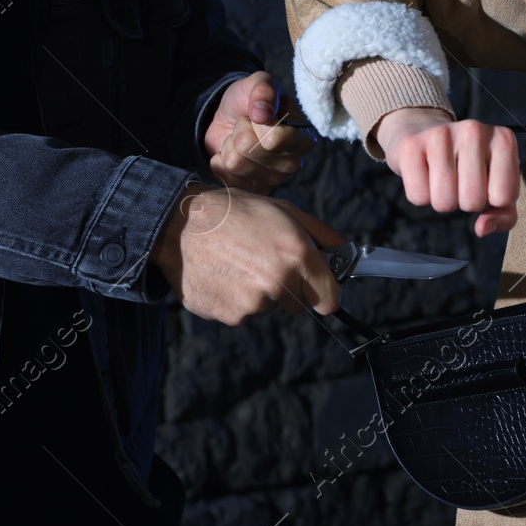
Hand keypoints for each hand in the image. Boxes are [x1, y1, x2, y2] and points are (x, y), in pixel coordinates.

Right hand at [151, 183, 344, 324]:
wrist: (180, 225)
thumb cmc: (235, 211)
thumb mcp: (283, 210)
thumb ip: (320, 233)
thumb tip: (345, 251)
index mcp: (297, 255)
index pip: (329, 300)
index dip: (324, 293)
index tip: (316, 288)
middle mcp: (279, 283)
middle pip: (299, 305)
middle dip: (289, 288)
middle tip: (265, 262)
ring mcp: (253, 303)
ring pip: (269, 307)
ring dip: (260, 293)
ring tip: (238, 263)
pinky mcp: (230, 316)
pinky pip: (243, 313)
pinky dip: (236, 299)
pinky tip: (223, 275)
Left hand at [204, 71, 317, 193]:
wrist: (229, 119)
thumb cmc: (249, 101)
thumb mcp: (256, 84)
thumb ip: (263, 89)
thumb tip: (262, 113)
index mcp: (304, 136)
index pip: (273, 138)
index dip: (256, 122)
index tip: (258, 115)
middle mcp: (294, 162)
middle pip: (252, 151)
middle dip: (240, 132)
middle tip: (245, 126)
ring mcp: (274, 180)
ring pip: (236, 163)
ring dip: (229, 145)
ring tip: (238, 139)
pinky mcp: (253, 191)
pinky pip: (224, 177)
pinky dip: (220, 161)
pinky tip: (230, 154)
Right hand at [372, 106, 519, 236]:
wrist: (424, 133)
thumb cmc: (468, 166)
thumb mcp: (496, 188)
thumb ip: (503, 216)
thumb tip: (482, 228)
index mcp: (503, 140)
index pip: (504, 197)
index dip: (492, 201)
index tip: (484, 183)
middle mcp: (474, 131)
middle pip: (473, 201)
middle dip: (465, 202)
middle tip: (460, 182)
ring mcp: (441, 134)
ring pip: (444, 202)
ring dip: (443, 201)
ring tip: (443, 178)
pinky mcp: (411, 144)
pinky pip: (419, 197)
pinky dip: (421, 195)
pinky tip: (424, 173)